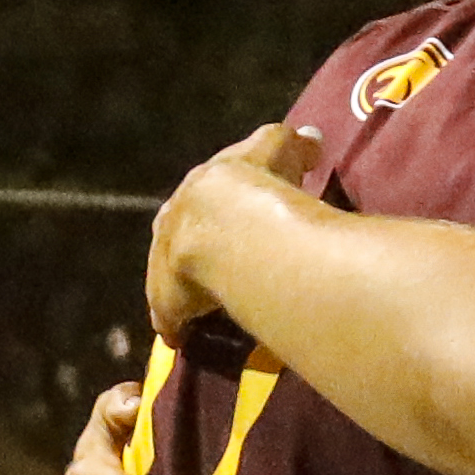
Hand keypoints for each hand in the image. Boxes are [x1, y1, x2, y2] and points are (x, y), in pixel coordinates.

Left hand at [147, 124, 324, 339]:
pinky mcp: (165, 298)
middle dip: (192, 245)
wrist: (228, 222)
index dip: (217, 209)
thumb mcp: (280, 149)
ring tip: (207, 301)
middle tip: (216, 262)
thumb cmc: (256, 181)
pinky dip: (177, 322)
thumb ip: (295, 145)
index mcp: (198, 186)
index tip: (230, 219)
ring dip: (186, 286)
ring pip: (171, 276)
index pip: (201, 197)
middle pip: (178, 234)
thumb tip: (311, 140)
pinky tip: (184, 334)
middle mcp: (172, 220)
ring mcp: (164, 262)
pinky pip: (170, 313)